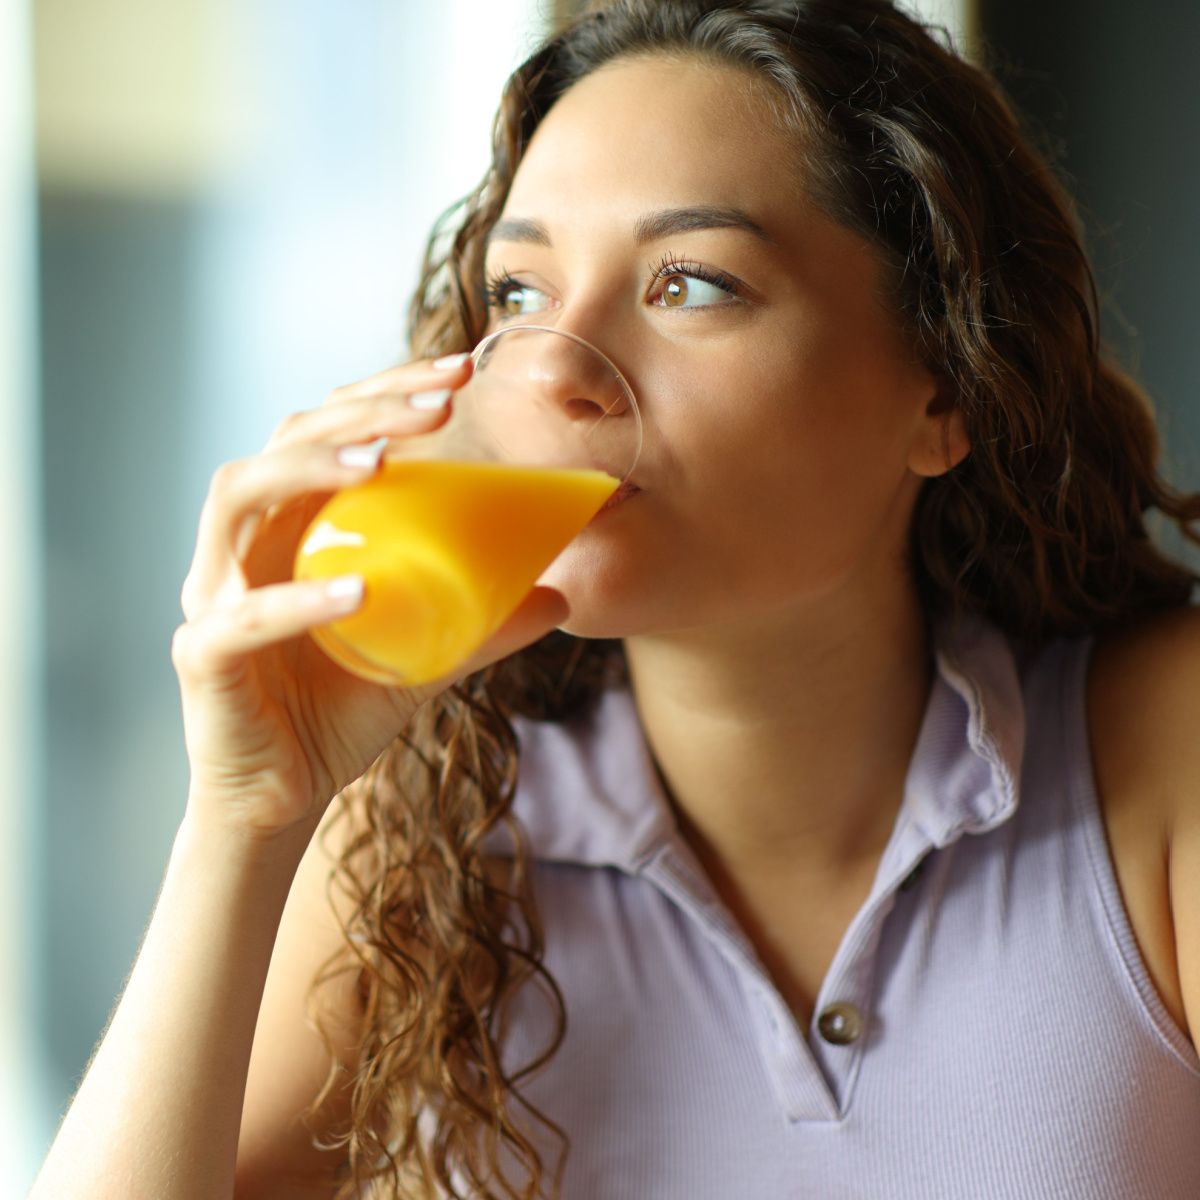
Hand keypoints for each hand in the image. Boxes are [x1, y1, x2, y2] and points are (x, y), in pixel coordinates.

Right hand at [171, 355, 568, 840]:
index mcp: (291, 527)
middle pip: (285, 442)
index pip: (329, 431)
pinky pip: (242, 617)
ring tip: (385, 459)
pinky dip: (298, 599)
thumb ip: (483, 626)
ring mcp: (213, 594)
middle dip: (362, 410)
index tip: (458, 374)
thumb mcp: (426, 659)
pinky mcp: (201, 655)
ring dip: (311, 468)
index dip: (386, 392)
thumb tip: (560, 596)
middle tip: (440, 402)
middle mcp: (244, 544)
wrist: (283, 798)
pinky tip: (358, 588)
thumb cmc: (340, 713)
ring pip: (238, 497)